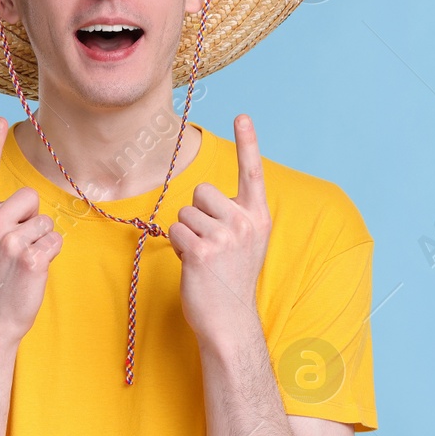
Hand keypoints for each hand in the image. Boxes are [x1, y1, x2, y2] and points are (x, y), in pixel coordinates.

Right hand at [0, 118, 62, 353]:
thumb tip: (22, 204)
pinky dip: (50, 255)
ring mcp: (9, 242)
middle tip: (15, 247)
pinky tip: (33, 271)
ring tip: (21, 264)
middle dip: (30, 218)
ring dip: (40, 241)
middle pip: (28, 197)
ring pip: (45, 222)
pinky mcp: (31, 258)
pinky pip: (54, 241)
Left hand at [169, 114, 271, 344]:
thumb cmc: (231, 279)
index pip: (252, 173)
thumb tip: (206, 196)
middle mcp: (245, 222)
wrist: (229, 320)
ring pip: (185, 211)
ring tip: (203, 256)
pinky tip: (193, 264)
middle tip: (210, 241)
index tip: (242, 116)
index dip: (248, 142)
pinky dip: (178, 245)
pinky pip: (176, 229)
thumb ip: (235, 215)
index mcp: (258, 217)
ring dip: (187, 232)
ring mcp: (225, 236)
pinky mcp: (203, 250)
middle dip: (197, 212)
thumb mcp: (246, 242)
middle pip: (202, 191)